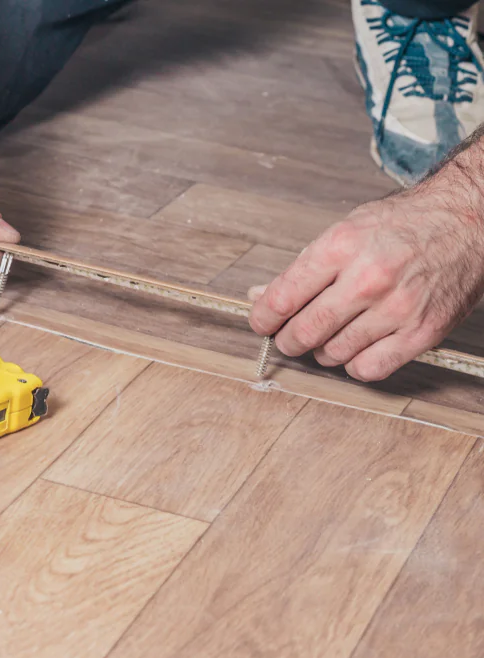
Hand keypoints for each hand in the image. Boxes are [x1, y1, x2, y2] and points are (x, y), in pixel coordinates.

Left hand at [249, 178, 483, 381]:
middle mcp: (368, 278)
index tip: (261, 323)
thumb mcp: (345, 230)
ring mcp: (397, 308)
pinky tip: (356, 348)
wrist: (468, 221)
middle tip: (290, 337)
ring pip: (334, 354)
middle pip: (305, 331)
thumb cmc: (403, 225)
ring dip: (322, 351)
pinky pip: (370, 369)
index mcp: (341, 246)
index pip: (282, 298)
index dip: (262, 318)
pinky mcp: (423, 332)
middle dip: (288, 340)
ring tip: (330, 335)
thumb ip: (303, 268)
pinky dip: (354, 365)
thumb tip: (261, 297)